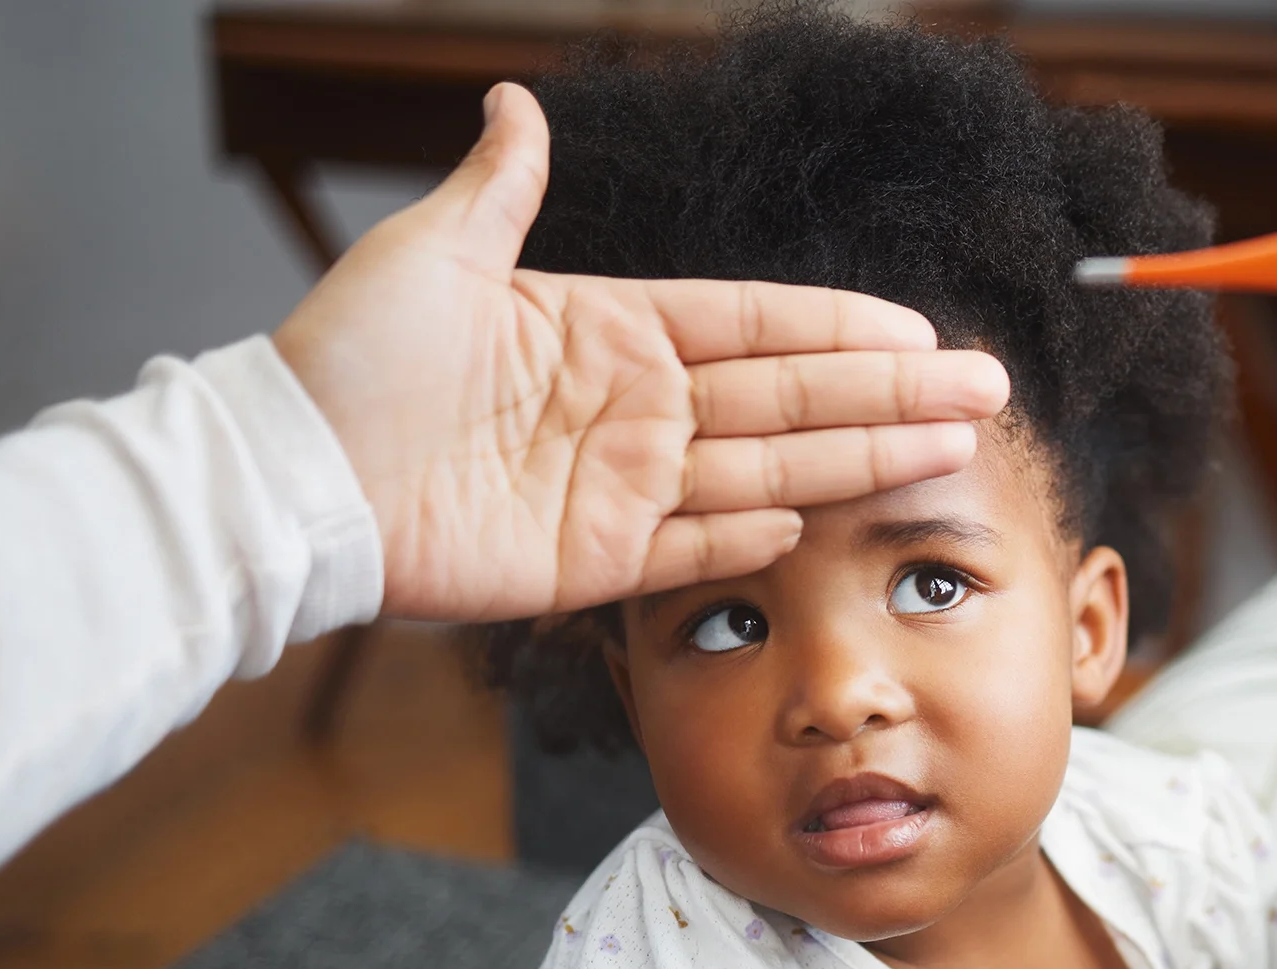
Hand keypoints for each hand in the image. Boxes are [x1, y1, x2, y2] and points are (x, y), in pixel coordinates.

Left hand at [273, 84, 1008, 621]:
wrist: (292, 473)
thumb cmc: (349, 357)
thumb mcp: (432, 253)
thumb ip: (501, 187)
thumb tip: (515, 100)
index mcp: (612, 330)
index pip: (755, 324)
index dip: (839, 326)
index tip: (918, 330)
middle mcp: (635, 410)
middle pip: (790, 397)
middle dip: (891, 394)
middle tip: (983, 391)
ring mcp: (622, 489)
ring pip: (768, 467)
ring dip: (860, 458)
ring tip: (949, 447)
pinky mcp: (594, 560)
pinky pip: (696, 548)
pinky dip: (756, 535)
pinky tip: (821, 515)